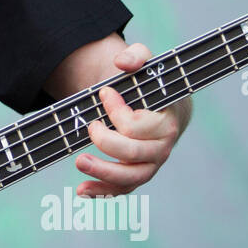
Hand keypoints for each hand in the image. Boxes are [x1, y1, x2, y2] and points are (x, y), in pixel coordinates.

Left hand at [73, 42, 184, 197]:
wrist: (159, 104)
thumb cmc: (150, 83)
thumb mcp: (145, 62)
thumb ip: (136, 56)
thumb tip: (122, 63)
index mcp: (168, 120)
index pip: (138, 125)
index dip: (116, 111)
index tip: (104, 92)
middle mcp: (162, 145)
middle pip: (132, 153)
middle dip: (106, 140)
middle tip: (91, 124)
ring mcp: (151, 163)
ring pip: (129, 177)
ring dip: (102, 172)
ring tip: (79, 161)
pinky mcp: (139, 174)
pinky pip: (123, 189)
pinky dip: (102, 191)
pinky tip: (82, 191)